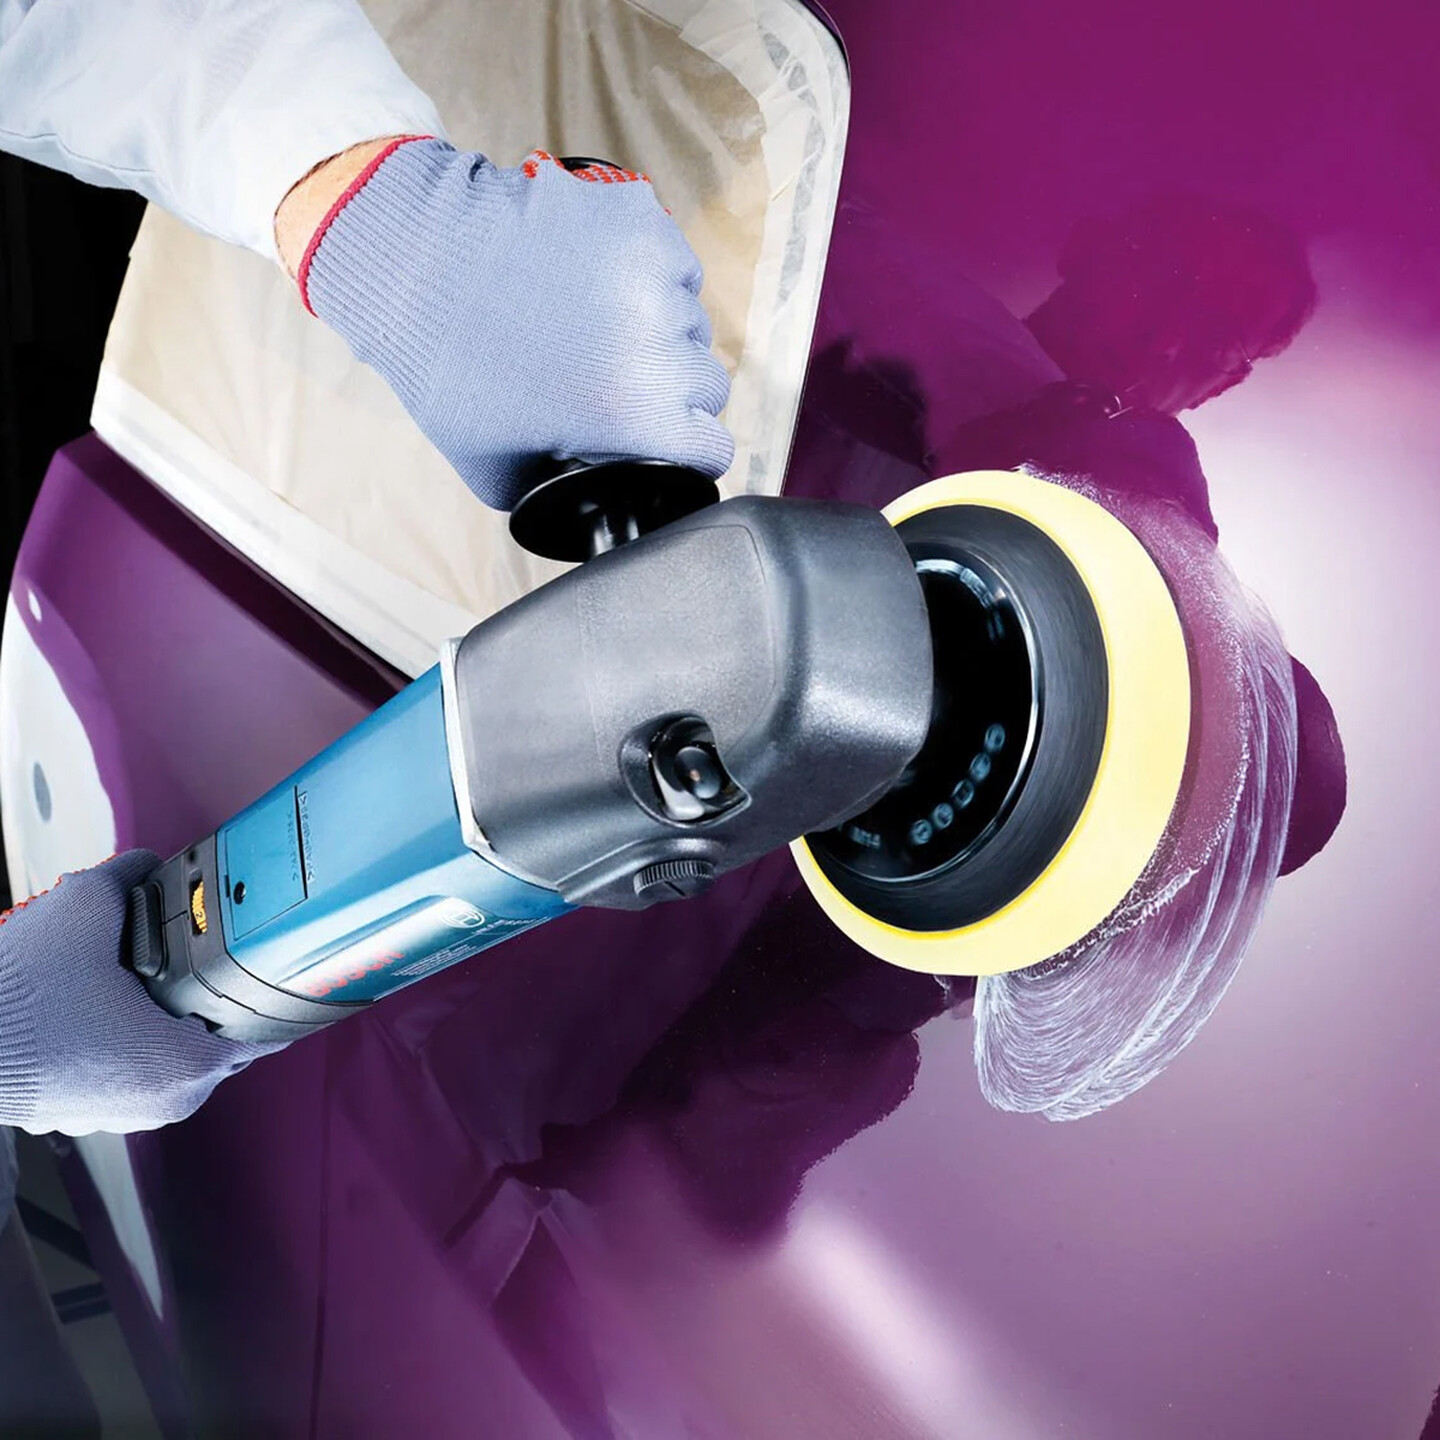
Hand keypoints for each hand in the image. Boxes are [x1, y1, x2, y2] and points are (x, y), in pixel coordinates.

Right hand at [0, 853, 280, 1134]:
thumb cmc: (16, 994)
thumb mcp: (85, 907)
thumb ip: (130, 874)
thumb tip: (150, 862)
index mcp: (185, 1066)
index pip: (258, 1029)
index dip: (262, 988)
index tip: (261, 964)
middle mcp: (164, 1104)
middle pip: (218, 1041)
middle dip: (211, 1000)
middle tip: (193, 960)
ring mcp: (123, 1116)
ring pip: (172, 1057)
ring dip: (167, 1022)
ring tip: (142, 981)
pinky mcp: (86, 1115)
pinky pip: (131, 1071)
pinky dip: (129, 1041)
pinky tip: (108, 1007)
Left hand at [279, 139, 732, 510]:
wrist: (415, 263)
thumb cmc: (446, 370)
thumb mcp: (497, 472)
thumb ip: (560, 493)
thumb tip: (589, 500)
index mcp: (635, 413)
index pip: (713, 448)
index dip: (689, 453)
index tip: (667, 443)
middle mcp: (659, 343)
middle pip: (709, 384)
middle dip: (674, 392)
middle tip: (621, 382)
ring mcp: (655, 275)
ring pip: (694, 320)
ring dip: (663, 331)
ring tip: (600, 327)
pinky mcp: (643, 220)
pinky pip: (675, 261)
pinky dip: (651, 274)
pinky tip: (601, 282)